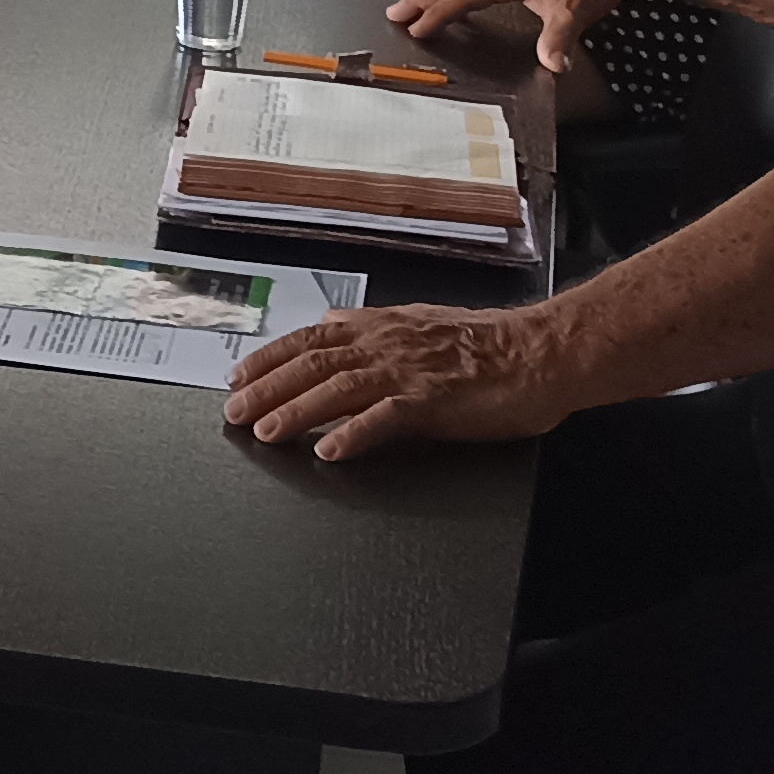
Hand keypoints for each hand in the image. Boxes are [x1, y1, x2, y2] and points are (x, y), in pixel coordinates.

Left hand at [225, 304, 571, 458]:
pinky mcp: (434, 402)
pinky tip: (330, 451)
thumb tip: (334, 325)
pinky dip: (354, 434)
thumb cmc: (489, 344)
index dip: (268, 357)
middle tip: (233, 412)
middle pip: (312, 364)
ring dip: (296, 412)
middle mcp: (387, 344)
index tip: (237, 375)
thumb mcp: (420, 323)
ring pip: (338, 389)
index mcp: (382, 327)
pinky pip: (385, 418)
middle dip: (266, 388)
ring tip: (266, 433)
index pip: (310, 339)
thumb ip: (375, 328)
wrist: (540, 353)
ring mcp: (408, 372)